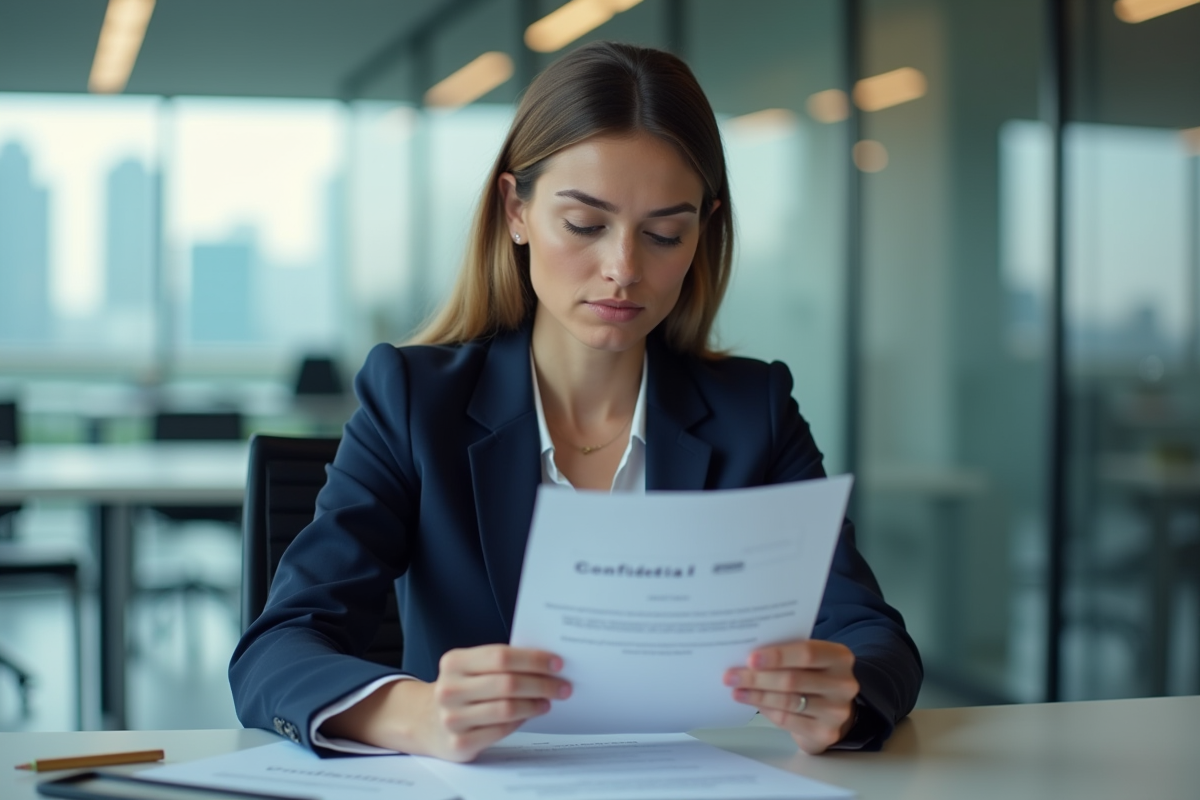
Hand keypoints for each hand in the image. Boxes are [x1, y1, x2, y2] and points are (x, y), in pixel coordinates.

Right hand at [323, 644, 570, 761]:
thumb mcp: (469, 668)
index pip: (501, 656)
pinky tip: (531, 713)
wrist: (425, 721)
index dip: (533, 659)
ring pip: (507, 709)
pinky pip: (501, 730)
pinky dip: (521, 720)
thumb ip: (499, 662)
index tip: (557, 663)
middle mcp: (449, 689)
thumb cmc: (461, 688)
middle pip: (508, 683)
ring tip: (548, 700)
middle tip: (562, 685)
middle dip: (542, 683)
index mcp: (454, 662)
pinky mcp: (460, 743)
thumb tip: (546, 662)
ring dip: (535, 704)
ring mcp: (452, 718)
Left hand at [724, 640, 857, 753]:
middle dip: (757, 678)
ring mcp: (836, 711)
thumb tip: (747, 658)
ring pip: (787, 702)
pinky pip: (787, 720)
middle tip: (731, 676)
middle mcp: (843, 684)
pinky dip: (766, 710)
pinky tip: (752, 703)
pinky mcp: (825, 733)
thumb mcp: (808, 659)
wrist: (832, 709)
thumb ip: (787, 654)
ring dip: (757, 696)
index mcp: (839, 657)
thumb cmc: (813, 676)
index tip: (750, 659)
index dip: (777, 656)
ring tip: (736, 691)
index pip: (807, 653)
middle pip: (793, 680)